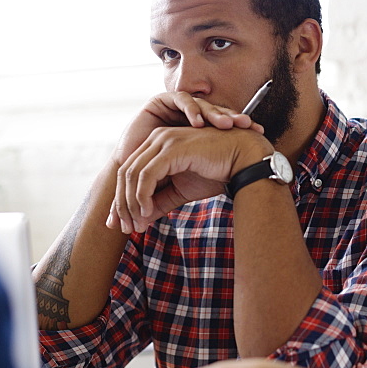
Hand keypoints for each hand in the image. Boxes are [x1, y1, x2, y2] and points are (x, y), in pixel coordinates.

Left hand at [108, 126, 272, 232]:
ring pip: (133, 174)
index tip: (125, 224)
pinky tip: (146, 212)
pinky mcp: (172, 148)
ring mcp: (164, 141)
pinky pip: (147, 175)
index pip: (130, 172)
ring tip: (136, 225)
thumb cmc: (216, 172)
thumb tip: (140, 221)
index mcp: (157, 145)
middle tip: (125, 229)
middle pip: (125, 172)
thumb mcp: (181, 192)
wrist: (243, 160)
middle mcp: (157, 138)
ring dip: (130, 203)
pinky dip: (142, 195)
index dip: (123, 200)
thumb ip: (159, 202)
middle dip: (122, 204)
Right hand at [114, 92, 262, 165]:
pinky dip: (190, 110)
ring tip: (227, 123)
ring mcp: (175, 107)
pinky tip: (199, 122)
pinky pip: (180, 99)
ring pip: (200, 104)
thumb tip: (240, 186)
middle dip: (231, 117)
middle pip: (215, 112)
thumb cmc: (155, 177)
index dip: (239, 126)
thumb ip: (210, 173)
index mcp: (197, 130)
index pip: (223, 124)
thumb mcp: (187, 178)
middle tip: (247, 124)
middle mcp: (187, 116)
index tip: (259, 132)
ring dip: (214, 113)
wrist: (126, 173)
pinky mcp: (161, 100)